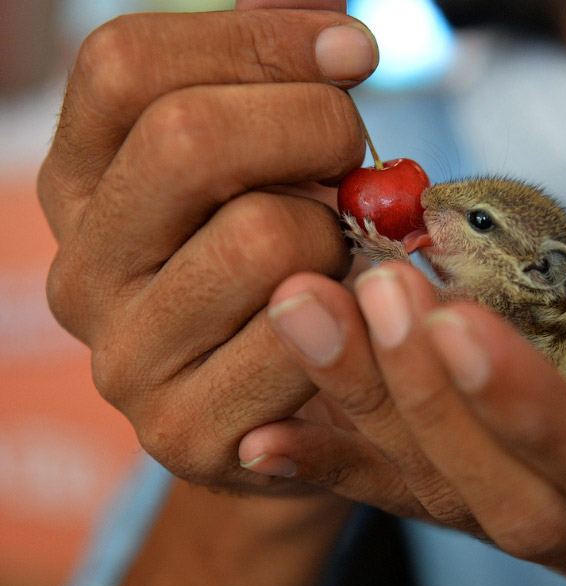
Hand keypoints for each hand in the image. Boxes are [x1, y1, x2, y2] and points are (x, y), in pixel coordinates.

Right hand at [40, 4, 379, 493]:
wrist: (289, 411)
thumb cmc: (287, 263)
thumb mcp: (266, 161)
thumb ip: (272, 78)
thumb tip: (329, 8)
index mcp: (80, 180)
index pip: (127, 64)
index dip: (257, 38)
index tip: (354, 52)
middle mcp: (80, 268)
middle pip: (188, 139)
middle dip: (314, 128)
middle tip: (356, 160)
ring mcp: (123, 359)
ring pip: (260, 240)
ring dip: (341, 238)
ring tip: (346, 256)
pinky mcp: (182, 433)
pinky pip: (298, 342)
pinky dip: (355, 320)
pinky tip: (354, 324)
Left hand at [240, 235, 565, 585]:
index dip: (533, 409)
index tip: (461, 319)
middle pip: (500, 493)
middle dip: (428, 400)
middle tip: (368, 287)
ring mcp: (527, 528)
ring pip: (437, 491)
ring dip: (362, 407)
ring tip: (302, 311)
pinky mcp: (480, 509)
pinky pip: (400, 503)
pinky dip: (331, 470)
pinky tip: (258, 438)